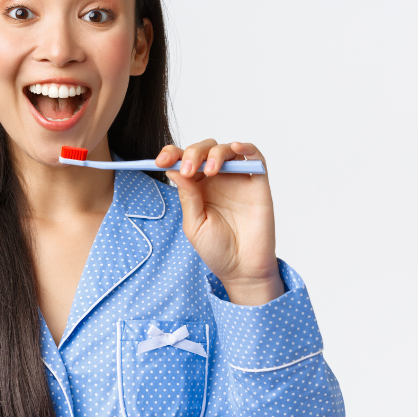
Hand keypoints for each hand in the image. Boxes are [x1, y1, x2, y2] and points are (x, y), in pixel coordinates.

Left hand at [157, 140, 283, 305]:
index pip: (182, 161)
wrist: (243, 269)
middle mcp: (217, 179)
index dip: (171, 155)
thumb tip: (173, 169)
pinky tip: (235, 148)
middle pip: (203, 150)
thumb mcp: (194, 224)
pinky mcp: (258, 183)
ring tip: (210, 171)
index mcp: (197, 187)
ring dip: (215, 153)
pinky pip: (255, 157)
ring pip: (226, 149)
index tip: (159, 162)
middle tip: (188, 169)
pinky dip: (246, 147)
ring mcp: (238, 179)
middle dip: (192, 153)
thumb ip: (187, 196)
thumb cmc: (217, 250)